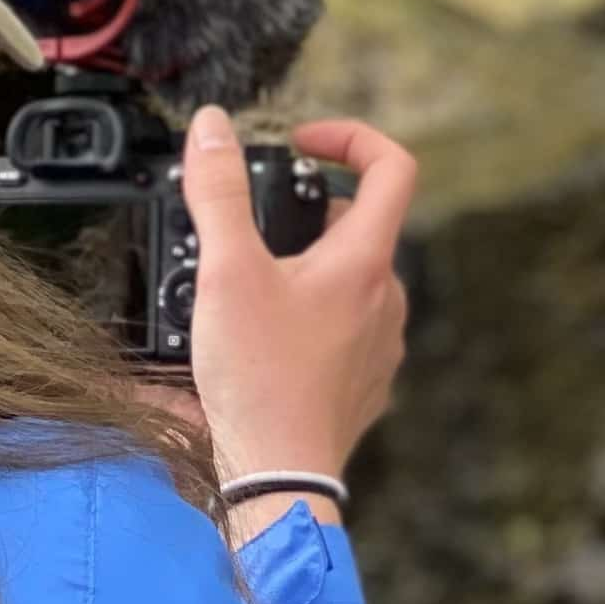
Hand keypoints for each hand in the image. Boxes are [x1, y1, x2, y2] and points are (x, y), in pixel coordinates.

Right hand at [180, 109, 419, 516]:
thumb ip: (218, 192)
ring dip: (306, 268)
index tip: (304, 143)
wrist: (279, 476)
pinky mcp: (365, 382)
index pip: (392, 166)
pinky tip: (265, 337)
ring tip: (252, 286)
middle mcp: (386, 300)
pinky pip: (345, 328)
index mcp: (365, 262)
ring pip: (351, 280)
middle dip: (306, 213)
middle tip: (254, 230)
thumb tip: (212, 128)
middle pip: (360, 225)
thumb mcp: (227, 272)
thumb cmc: (260, 380)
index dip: (350, 137)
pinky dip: (308, 316)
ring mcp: (381, 344)